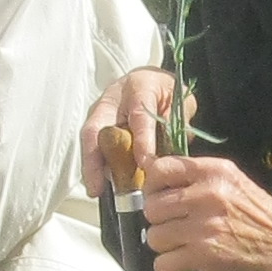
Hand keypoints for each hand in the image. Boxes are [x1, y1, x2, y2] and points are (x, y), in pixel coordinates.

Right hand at [81, 68, 187, 194]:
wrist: (151, 81)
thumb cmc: (165, 93)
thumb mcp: (181, 103)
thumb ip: (177, 126)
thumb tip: (168, 153)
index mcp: (140, 87)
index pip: (140, 117)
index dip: (142, 140)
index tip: (145, 162)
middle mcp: (113, 99)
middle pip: (97, 128)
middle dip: (95, 158)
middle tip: (98, 185)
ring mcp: (99, 112)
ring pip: (90, 140)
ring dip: (91, 166)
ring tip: (96, 189)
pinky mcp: (95, 124)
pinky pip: (92, 147)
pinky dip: (94, 167)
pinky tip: (98, 185)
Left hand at [139, 152, 271, 270]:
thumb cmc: (259, 214)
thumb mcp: (233, 180)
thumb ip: (198, 178)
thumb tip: (158, 181)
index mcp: (213, 171)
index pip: (160, 169)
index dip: (152, 186)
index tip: (159, 197)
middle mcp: (206, 195)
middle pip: (152, 207)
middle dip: (159, 219)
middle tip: (175, 226)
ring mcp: (203, 227)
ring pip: (154, 236)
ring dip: (164, 245)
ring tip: (181, 246)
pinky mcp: (203, 256)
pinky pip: (162, 264)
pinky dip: (168, 269)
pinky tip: (181, 265)